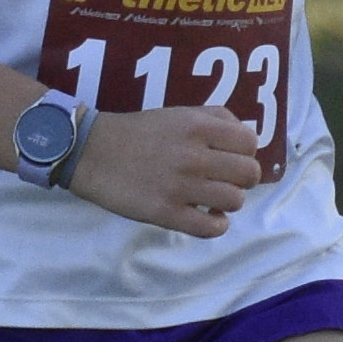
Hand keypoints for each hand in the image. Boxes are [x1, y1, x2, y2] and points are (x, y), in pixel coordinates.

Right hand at [64, 105, 261, 239]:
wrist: (92, 152)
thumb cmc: (139, 132)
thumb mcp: (179, 113)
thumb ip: (216, 118)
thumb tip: (245, 141)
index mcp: (198, 127)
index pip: (250, 143)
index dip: (244, 152)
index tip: (228, 158)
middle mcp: (194, 156)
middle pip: (249, 174)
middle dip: (240, 179)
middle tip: (221, 180)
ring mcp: (180, 187)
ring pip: (235, 201)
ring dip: (227, 202)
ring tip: (210, 199)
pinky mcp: (165, 213)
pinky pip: (212, 228)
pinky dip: (216, 225)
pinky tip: (205, 216)